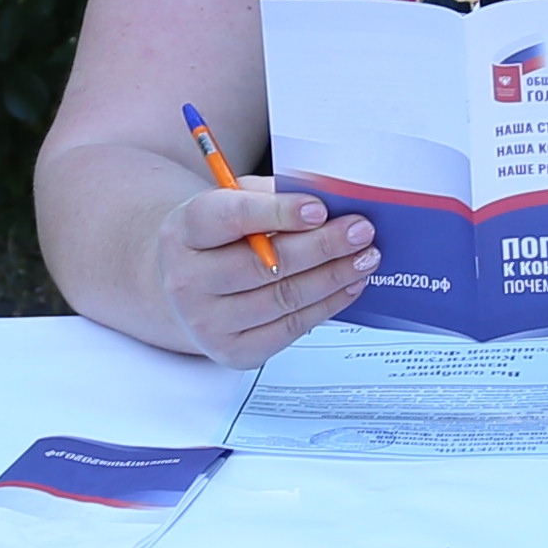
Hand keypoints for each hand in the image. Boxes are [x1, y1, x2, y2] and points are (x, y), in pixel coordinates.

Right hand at [157, 176, 377, 362]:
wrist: (189, 286)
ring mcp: (207, 322)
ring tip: (364, 258)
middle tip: (360, 231)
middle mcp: (187, 280)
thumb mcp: (234, 201)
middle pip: (263, 264)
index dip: (277, 212)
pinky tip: (347, 286)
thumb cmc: (219, 238)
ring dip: (332, 276)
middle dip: (321, 246)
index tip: (319, 208)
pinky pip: (290, 329)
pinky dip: (326, 305)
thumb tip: (329, 198)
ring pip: (283, 298)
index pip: (230, 218)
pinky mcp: (232, 352)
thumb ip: (272, 195)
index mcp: (183, 231)